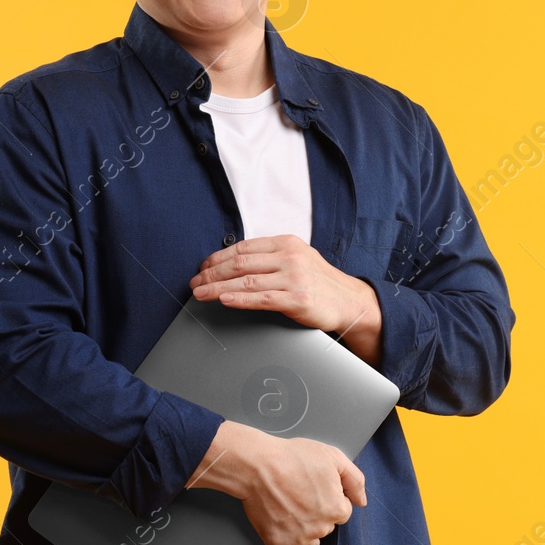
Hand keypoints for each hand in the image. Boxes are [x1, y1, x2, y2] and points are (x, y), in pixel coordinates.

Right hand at [187, 421, 366, 544]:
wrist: (258, 466)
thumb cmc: (293, 458)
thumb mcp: (333, 457)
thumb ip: (355, 480)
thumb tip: (362, 501)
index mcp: (336, 508)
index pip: (342, 512)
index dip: (330, 498)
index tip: (315, 489)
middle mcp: (321, 528)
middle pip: (326, 527)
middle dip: (317, 515)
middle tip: (299, 495)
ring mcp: (300, 539)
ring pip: (310, 544)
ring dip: (305, 533)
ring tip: (289, 511)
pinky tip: (285, 534)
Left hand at [189, 235, 383, 363]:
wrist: (349, 301)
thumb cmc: (320, 282)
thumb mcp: (297, 259)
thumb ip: (270, 257)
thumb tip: (234, 263)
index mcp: (286, 243)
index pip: (243, 248)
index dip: (217, 258)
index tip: (202, 268)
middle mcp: (289, 256)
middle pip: (239, 263)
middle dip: (211, 273)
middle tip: (195, 282)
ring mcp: (293, 277)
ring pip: (245, 281)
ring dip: (217, 287)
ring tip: (200, 294)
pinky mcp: (297, 299)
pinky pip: (261, 298)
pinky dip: (238, 299)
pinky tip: (223, 300)